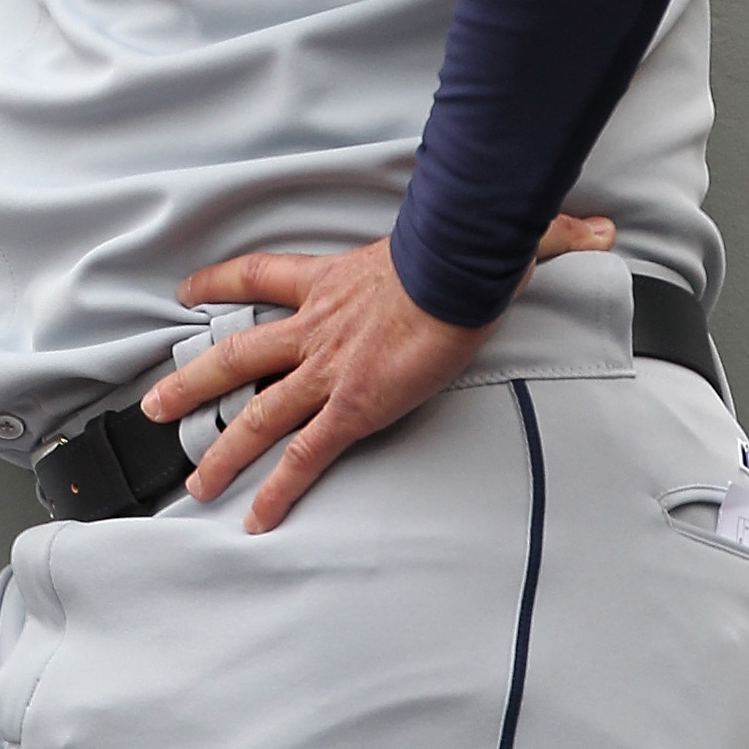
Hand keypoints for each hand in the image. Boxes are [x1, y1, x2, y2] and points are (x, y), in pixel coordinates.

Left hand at [140, 212, 615, 533]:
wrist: (457, 266)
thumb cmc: (465, 244)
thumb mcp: (486, 231)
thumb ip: (536, 231)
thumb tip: (593, 228)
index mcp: (332, 282)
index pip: (260, 275)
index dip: (219, 282)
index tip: (186, 290)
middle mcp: (316, 329)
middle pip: (237, 355)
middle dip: (193, 383)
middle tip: (154, 406)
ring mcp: (328, 371)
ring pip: (255, 414)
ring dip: (222, 451)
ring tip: (192, 483)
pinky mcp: (350, 406)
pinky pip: (305, 456)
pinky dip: (279, 491)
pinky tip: (255, 520)